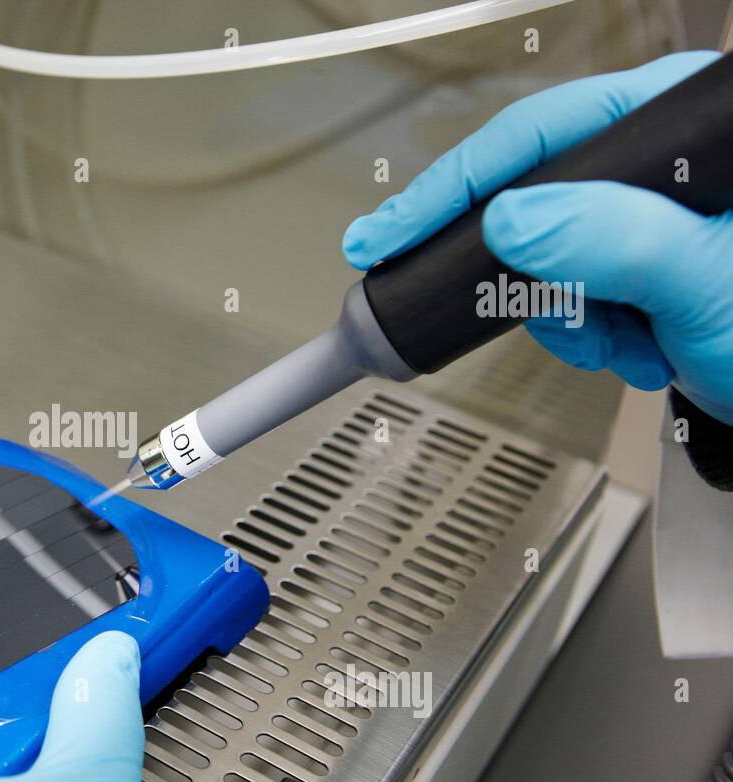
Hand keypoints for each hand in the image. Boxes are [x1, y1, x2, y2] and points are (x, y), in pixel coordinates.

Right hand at [343, 51, 732, 425]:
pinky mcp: (640, 256)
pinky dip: (587, 329)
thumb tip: (513, 219)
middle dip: (527, 274)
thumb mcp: (706, 284)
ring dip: (567, 315)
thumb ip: (613, 242)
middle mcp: (664, 158)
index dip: (454, 184)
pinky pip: (570, 286)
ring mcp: (650, 211)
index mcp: (684, 126)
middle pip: (534, 194)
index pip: (540, 133)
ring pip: (546, 252)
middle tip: (509, 312)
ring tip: (624, 344)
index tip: (389, 232)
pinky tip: (639, 345)